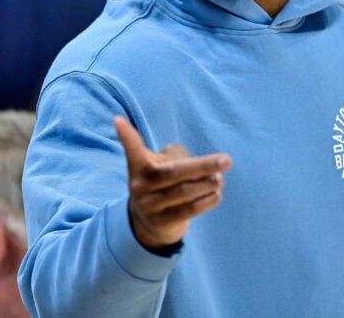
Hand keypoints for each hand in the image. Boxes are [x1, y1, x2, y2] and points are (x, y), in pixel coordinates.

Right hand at [114, 115, 231, 251]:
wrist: (149, 223)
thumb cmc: (162, 184)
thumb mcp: (161, 167)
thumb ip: (177, 160)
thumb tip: (208, 167)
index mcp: (139, 166)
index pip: (132, 149)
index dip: (126, 135)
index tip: (117, 119)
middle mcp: (139, 185)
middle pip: (173, 172)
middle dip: (202, 166)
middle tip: (226, 160)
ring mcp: (148, 206)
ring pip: (183, 192)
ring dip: (207, 184)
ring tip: (221, 179)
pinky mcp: (160, 223)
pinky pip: (186, 211)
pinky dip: (204, 202)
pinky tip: (217, 195)